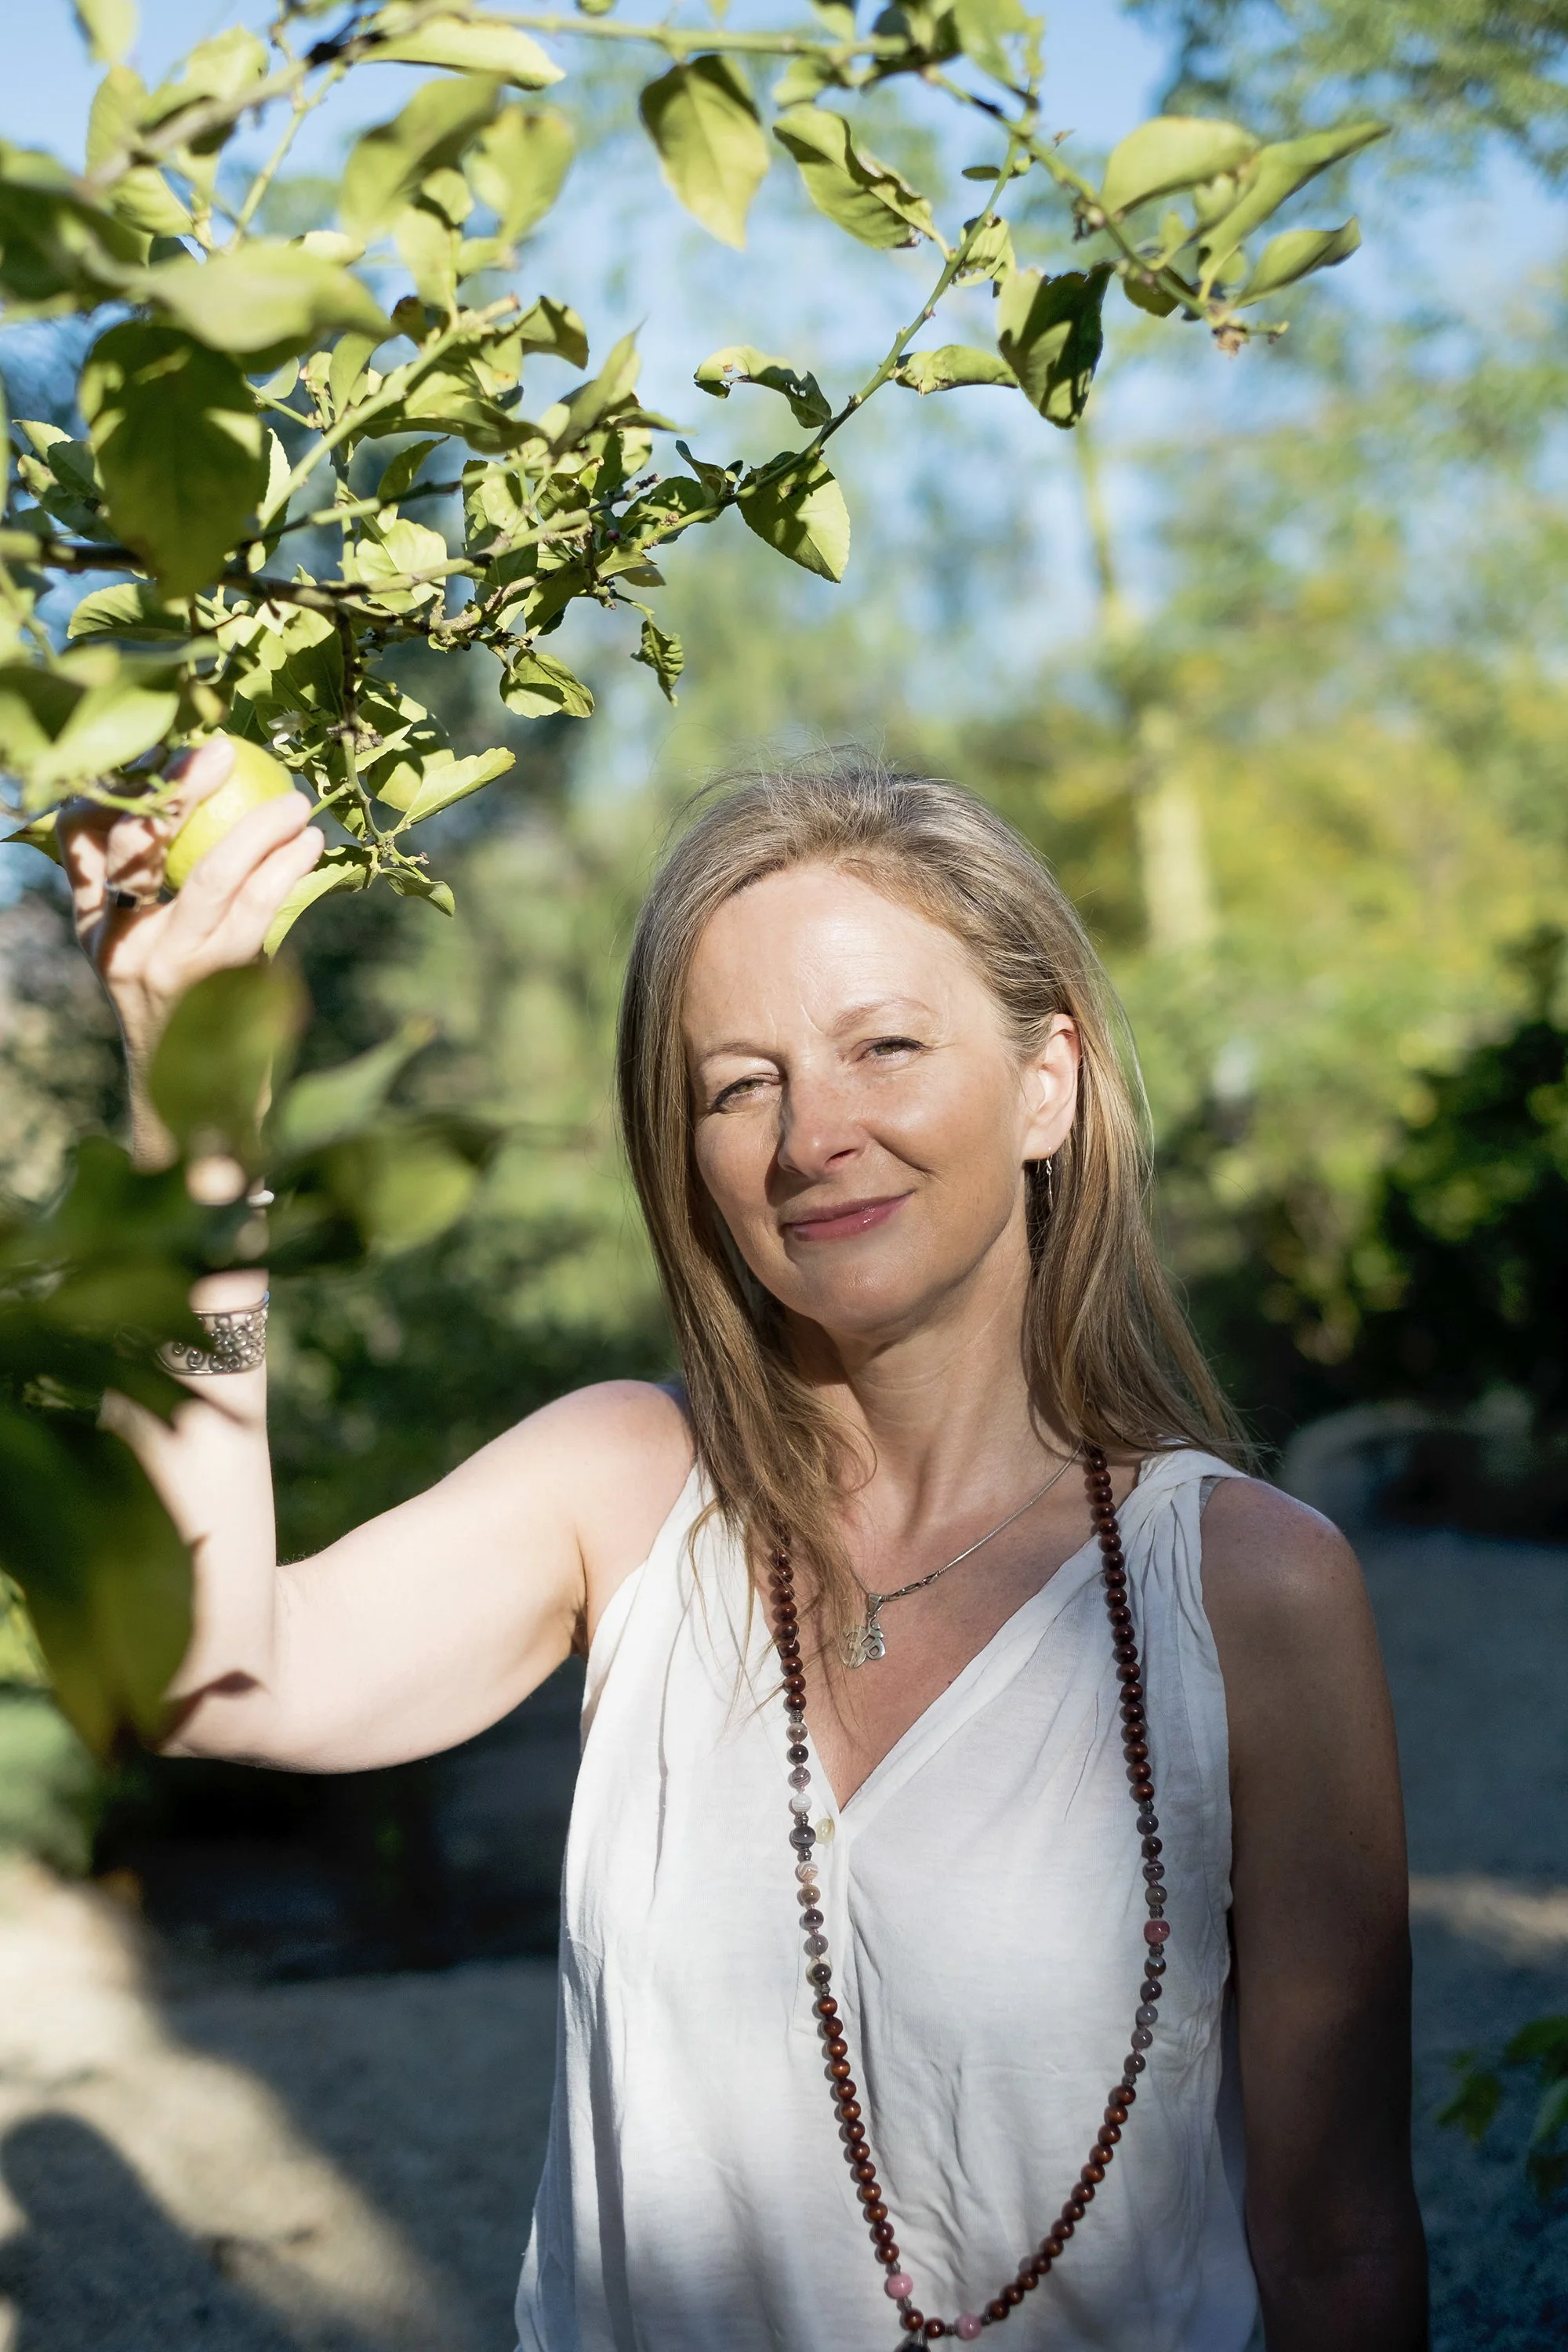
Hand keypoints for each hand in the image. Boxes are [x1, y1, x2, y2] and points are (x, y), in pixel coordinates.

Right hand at [59, 737, 323, 1075]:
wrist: (198, 1107)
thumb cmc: (179, 1010)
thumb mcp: (140, 952)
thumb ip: (138, 892)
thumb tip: (177, 798)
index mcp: (91, 928)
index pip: (82, 840)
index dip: (118, 790)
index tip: (162, 753)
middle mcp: (118, 946)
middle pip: (141, 848)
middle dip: (178, 791)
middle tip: (220, 751)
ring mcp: (168, 969)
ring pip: (211, 877)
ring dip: (259, 830)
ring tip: (295, 804)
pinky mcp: (219, 989)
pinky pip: (257, 913)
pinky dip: (285, 872)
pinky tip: (307, 850)